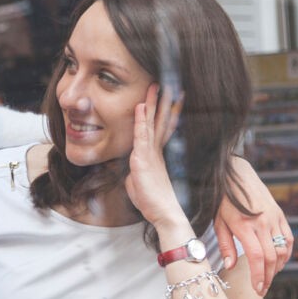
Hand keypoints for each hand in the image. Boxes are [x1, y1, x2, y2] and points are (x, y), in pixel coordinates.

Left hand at [125, 83, 184, 230]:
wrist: (164, 214)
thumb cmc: (152, 202)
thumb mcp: (138, 183)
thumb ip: (135, 173)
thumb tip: (131, 172)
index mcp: (156, 155)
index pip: (159, 129)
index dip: (162, 113)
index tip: (166, 98)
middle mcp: (156, 151)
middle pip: (159, 121)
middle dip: (161, 102)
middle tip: (164, 84)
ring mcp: (151, 154)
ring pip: (152, 123)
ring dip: (153, 104)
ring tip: (155, 86)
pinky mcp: (144, 160)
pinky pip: (142, 136)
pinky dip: (141, 120)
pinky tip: (141, 106)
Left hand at [214, 157, 292, 295]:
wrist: (236, 174)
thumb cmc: (223, 200)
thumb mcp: (218, 222)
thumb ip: (225, 245)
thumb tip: (231, 266)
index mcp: (244, 225)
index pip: (257, 257)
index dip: (259, 276)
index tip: (257, 289)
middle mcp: (262, 223)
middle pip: (272, 257)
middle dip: (268, 277)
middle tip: (262, 289)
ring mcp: (274, 218)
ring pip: (283, 249)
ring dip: (278, 267)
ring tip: (268, 277)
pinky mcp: (280, 215)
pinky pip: (288, 238)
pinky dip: (286, 253)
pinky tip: (278, 262)